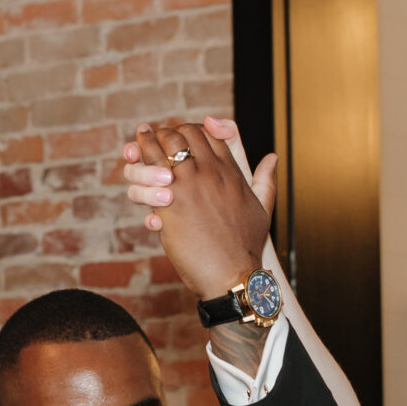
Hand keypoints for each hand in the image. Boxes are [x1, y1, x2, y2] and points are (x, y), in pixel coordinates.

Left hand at [120, 120, 274, 300]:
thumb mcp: (263, 207)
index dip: (194, 129)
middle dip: (167, 133)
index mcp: (231, 172)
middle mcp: (211, 172)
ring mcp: (191, 185)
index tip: (184, 134)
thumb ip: (265, 179)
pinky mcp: (171, 203)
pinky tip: (133, 165)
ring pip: (163, 146)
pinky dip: (139, 164)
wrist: (232, 276)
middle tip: (156, 137)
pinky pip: (149, 171)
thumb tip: (273, 157)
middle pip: (184, 133)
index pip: (210, 133)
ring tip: (138, 141)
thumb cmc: (246, 247)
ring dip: (147, 142)